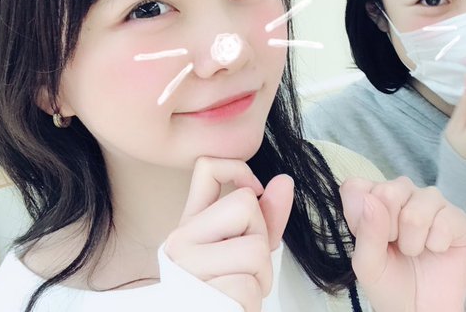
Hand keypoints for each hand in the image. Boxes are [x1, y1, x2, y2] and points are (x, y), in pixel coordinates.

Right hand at [164, 157, 293, 311]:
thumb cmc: (227, 290)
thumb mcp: (247, 248)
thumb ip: (267, 216)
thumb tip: (284, 180)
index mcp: (192, 223)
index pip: (207, 168)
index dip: (239, 169)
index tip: (255, 190)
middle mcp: (182, 238)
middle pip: (245, 205)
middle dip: (260, 236)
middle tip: (245, 264)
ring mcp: (186, 265)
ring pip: (254, 248)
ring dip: (261, 274)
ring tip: (242, 287)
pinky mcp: (198, 293)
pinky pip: (248, 284)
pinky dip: (252, 299)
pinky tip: (235, 304)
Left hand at [341, 176, 465, 311]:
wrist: (420, 310)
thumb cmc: (389, 283)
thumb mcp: (367, 264)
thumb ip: (366, 231)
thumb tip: (371, 199)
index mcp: (373, 198)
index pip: (357, 187)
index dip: (359, 215)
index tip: (370, 238)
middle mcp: (402, 192)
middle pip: (388, 192)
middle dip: (389, 230)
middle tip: (395, 246)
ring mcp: (430, 202)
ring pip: (415, 212)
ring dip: (412, 242)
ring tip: (414, 251)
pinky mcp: (456, 217)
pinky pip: (445, 221)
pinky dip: (436, 245)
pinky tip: (436, 250)